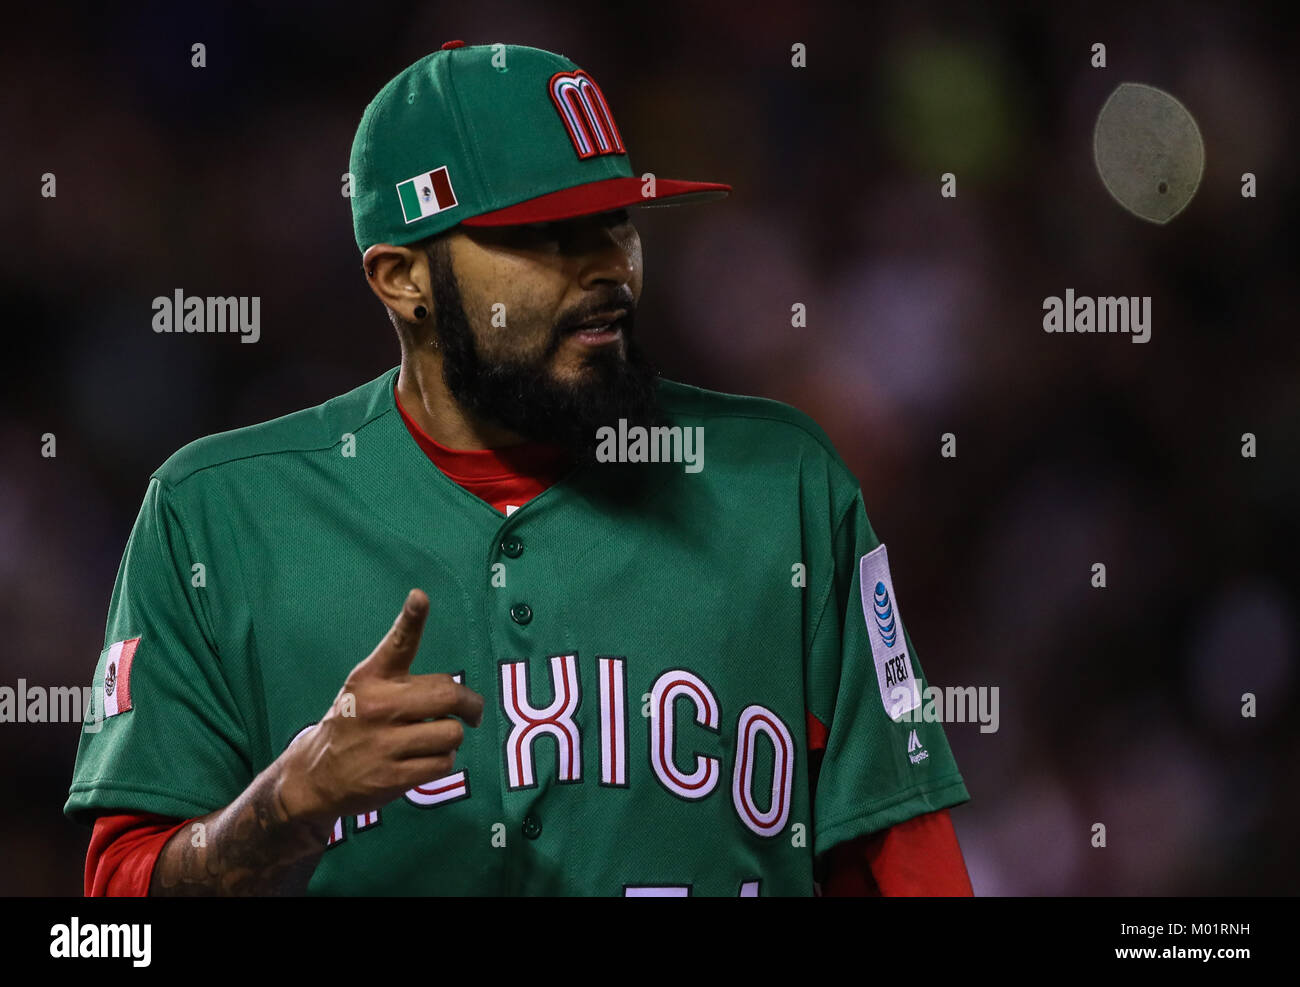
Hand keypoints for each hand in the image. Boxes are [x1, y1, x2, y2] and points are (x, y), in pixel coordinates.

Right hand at [275, 589, 484, 826]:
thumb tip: (455, 685)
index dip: (411, 619)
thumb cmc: (353, 723)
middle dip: (470, 705)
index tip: (419, 597)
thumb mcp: (364, 689)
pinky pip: (444, 763)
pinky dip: (442, 761)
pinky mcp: (393, 777)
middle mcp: (378, 707)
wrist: (315, 776)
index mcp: (371, 678)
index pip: (396, 644)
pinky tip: (423, 760)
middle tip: (472, 712)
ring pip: (452, 733)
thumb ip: (403, 679)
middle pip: (449, 695)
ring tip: (431, 740)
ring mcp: (384, 744)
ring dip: (451, 738)